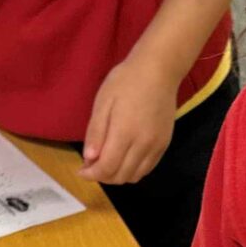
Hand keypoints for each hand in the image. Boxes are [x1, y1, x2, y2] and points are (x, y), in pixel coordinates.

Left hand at [82, 54, 180, 185]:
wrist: (159, 70)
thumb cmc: (126, 81)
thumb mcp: (103, 102)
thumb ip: (96, 132)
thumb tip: (89, 158)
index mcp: (124, 133)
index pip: (107, 168)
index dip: (91, 175)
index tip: (81, 170)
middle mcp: (143, 145)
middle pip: (120, 176)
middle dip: (102, 176)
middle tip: (91, 166)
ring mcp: (156, 146)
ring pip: (135, 176)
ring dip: (118, 175)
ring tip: (107, 162)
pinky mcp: (164, 144)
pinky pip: (148, 168)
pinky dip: (133, 170)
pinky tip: (124, 159)